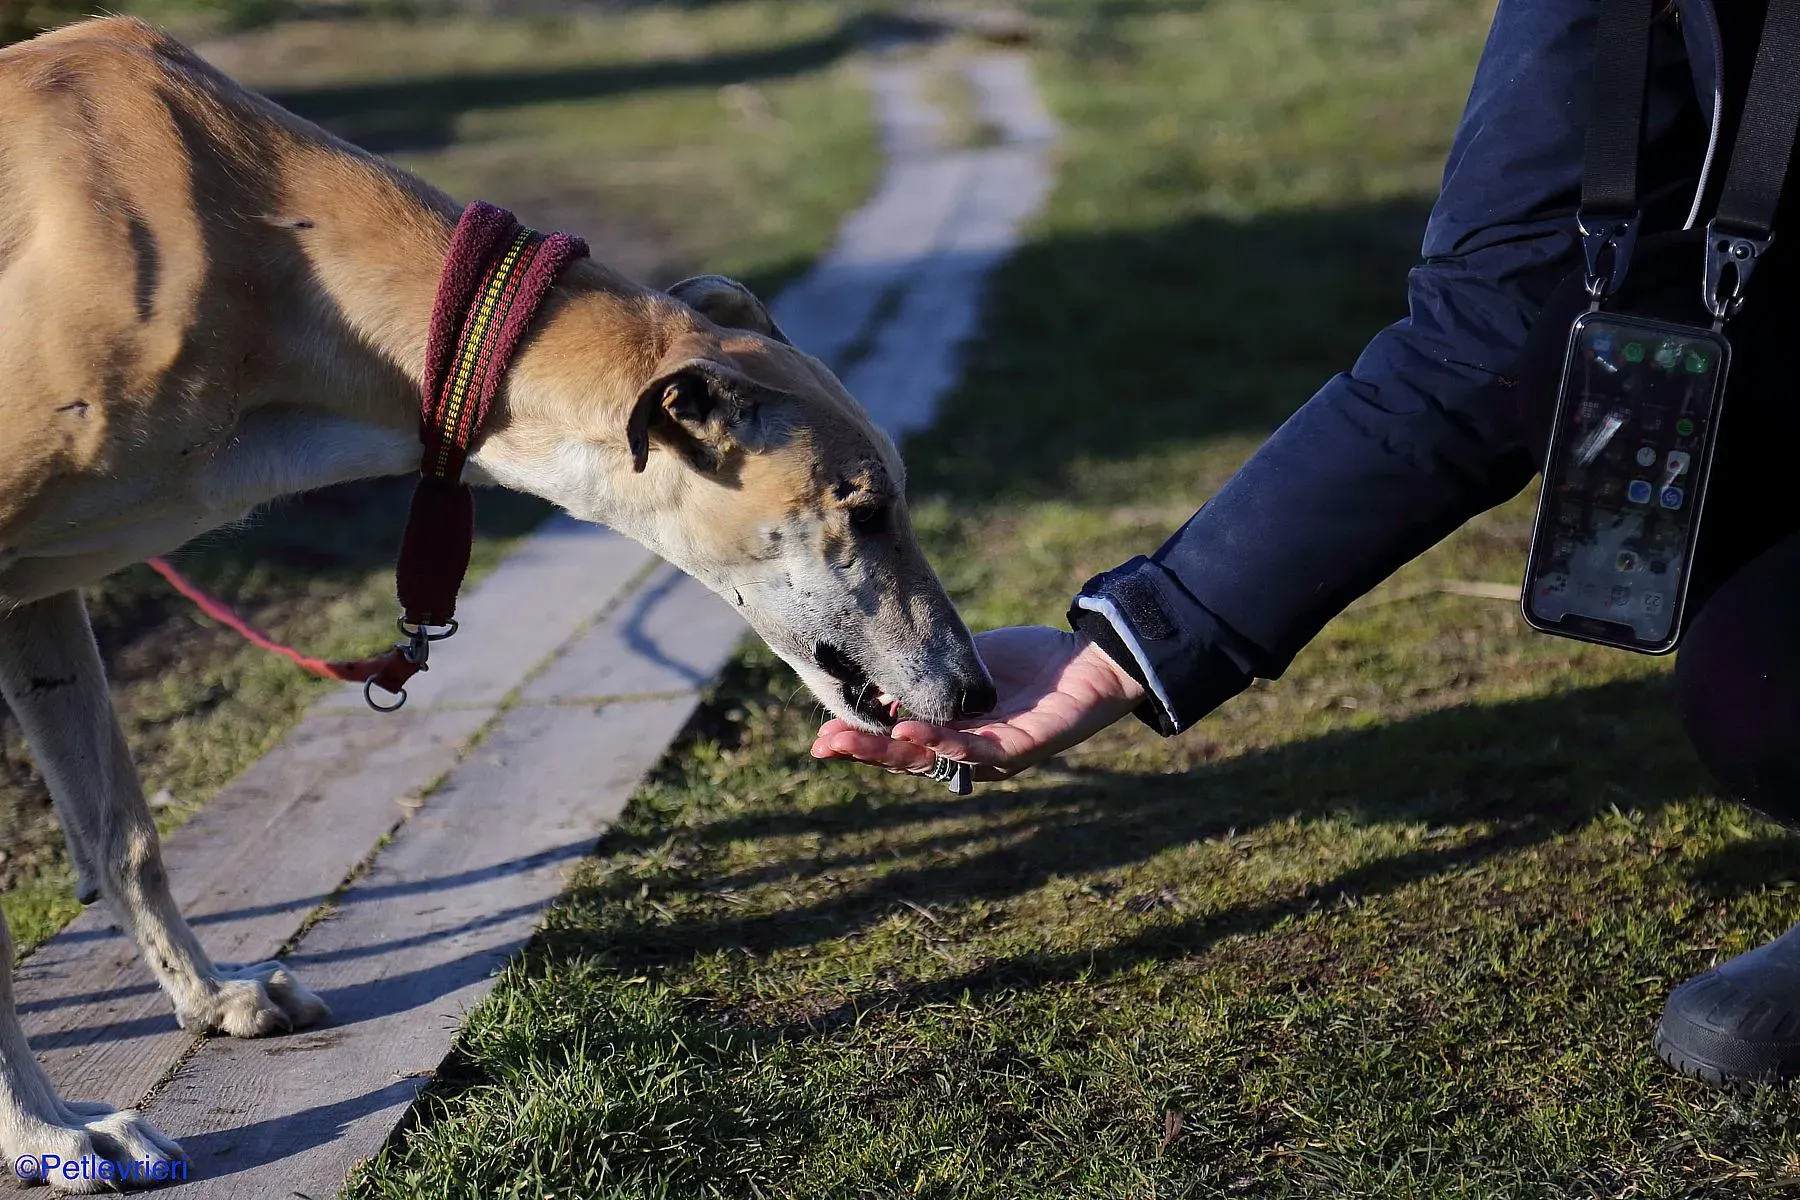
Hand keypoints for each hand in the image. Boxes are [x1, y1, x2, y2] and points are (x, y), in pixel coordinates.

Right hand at [810, 625, 1145, 781]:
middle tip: (825, 745)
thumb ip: (923, 679)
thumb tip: (874, 686)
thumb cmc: (1027, 662)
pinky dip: (944, 743)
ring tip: (859, 741)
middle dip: (864, 752)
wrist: (1087, 657)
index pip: (896, 743)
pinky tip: (914, 731)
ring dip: (895, 752)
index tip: (821, 736)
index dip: (860, 741)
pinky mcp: (1021, 749)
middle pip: (908, 759)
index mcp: (948, 733)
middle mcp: (966, 753)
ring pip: (936, 761)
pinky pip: (978, 753)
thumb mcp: (960, 665)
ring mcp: (993, 756)